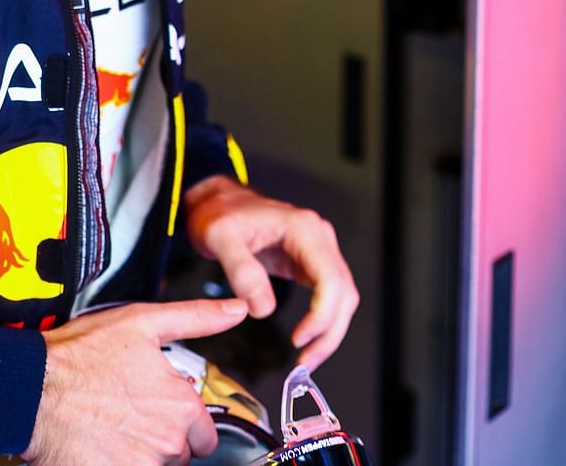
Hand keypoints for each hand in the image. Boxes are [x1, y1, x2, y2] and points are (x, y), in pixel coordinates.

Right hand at [23, 298, 247, 465]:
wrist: (30, 389)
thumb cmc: (79, 356)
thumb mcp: (141, 322)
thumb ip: (197, 318)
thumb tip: (237, 309)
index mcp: (181, 405)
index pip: (204, 435)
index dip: (184, 424)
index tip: (158, 413)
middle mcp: (168, 441)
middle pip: (179, 455)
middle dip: (161, 441)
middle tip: (129, 419)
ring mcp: (141, 465)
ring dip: (138, 455)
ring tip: (111, 432)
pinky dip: (116, 464)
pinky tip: (100, 449)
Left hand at [182, 175, 359, 368]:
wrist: (221, 203)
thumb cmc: (221, 214)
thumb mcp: (221, 238)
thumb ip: (242, 271)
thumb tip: (262, 309)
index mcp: (304, 229)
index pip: (331, 278)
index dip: (322, 314)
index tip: (300, 338)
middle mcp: (319, 238)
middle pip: (343, 293)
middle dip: (329, 332)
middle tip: (305, 362)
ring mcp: (318, 250)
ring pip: (342, 298)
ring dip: (330, 332)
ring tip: (307, 360)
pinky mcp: (311, 263)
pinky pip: (328, 296)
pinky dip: (322, 322)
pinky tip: (308, 341)